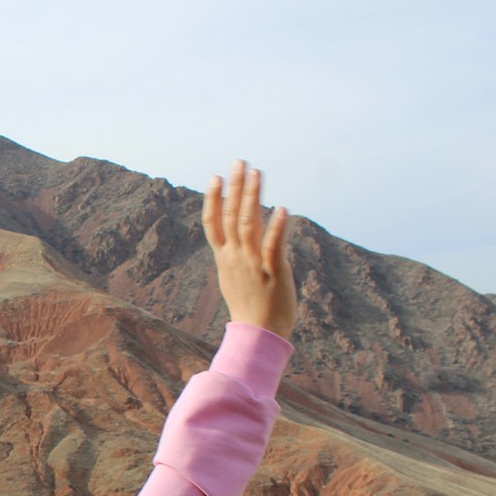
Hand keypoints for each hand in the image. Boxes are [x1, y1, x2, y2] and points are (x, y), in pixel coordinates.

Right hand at [202, 160, 295, 339]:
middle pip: (230, 215)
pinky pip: (274, 246)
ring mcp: (252, 263)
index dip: (213, 198)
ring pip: (248, 223)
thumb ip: (237, 256)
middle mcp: (235, 257)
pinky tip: (282, 208)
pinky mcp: (273, 271)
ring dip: (252, 196)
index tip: (215, 177)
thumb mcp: (235, 278)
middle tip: (240, 161)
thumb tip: (238, 241)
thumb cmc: (250, 308)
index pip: (213, 222)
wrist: (258, 335)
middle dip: (235, 186)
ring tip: (257, 172)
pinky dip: (277, 227)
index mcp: (225, 258)